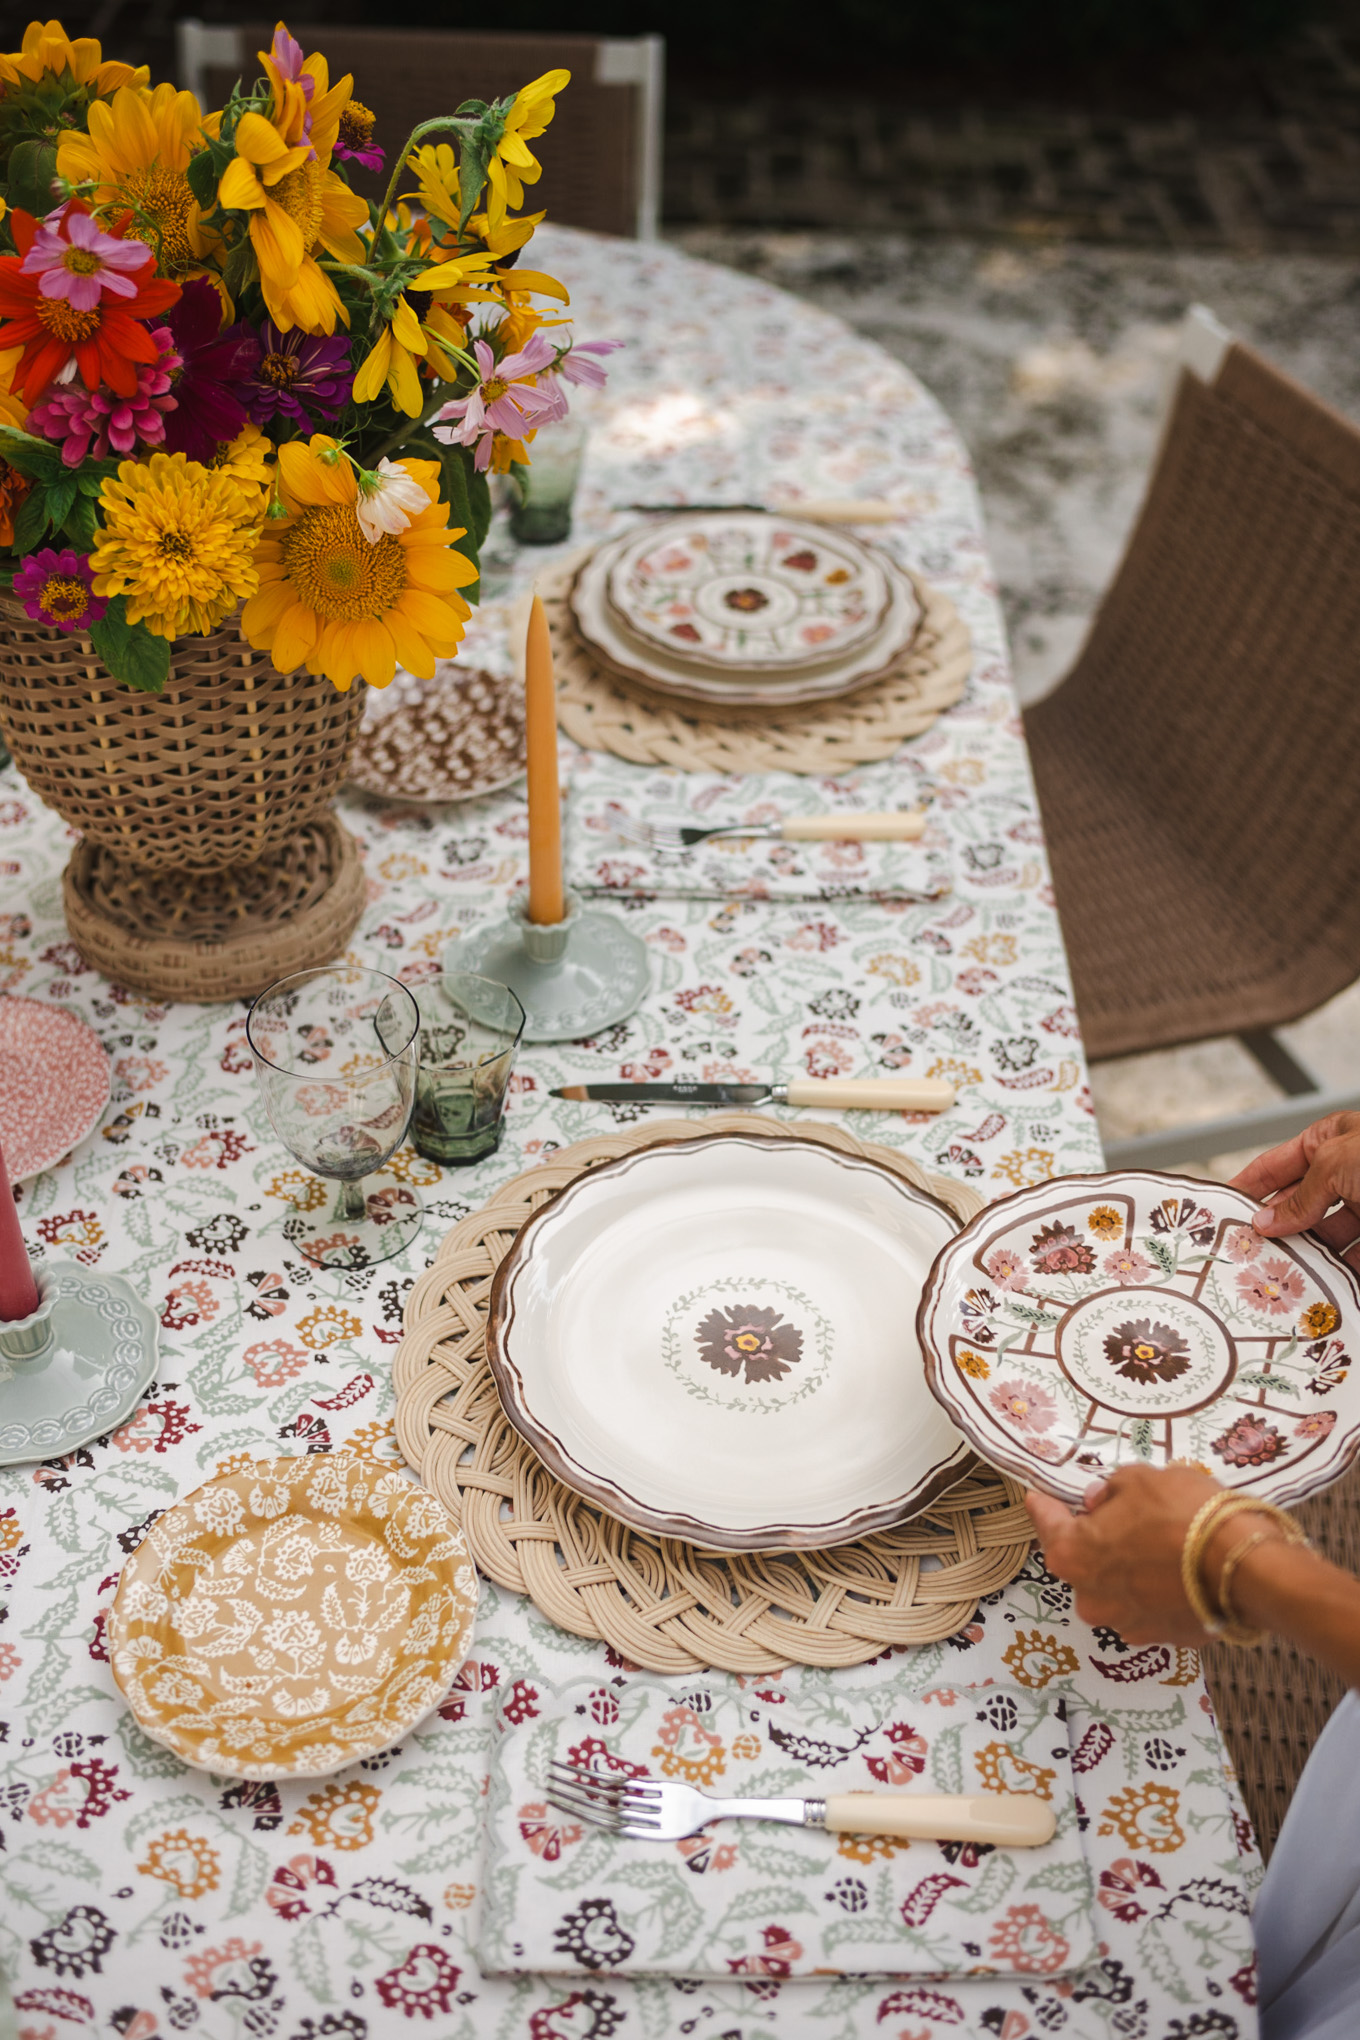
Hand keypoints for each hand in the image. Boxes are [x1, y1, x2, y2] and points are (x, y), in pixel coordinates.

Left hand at [1025, 1464, 1228, 1644]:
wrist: (1245, 1568)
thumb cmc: (1184, 1514)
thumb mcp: (1141, 1480)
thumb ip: (1110, 1491)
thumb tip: (1098, 1501)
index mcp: (1074, 1555)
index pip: (1047, 1525)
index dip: (1045, 1508)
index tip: (1038, 1499)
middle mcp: (1092, 1598)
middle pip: (1083, 1562)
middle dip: (1097, 1541)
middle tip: (1120, 1517)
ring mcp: (1127, 1625)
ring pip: (1117, 1588)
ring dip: (1129, 1569)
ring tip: (1159, 1544)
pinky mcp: (1164, 1639)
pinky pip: (1150, 1607)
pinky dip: (1157, 1591)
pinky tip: (1179, 1571)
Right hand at [1231, 1112, 1359, 1260]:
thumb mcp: (1335, 1163)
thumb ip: (1300, 1196)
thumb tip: (1268, 1221)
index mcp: (1328, 1139)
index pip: (1275, 1164)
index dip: (1248, 1184)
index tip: (1223, 1206)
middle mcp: (1344, 1170)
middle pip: (1296, 1203)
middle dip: (1275, 1226)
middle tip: (1249, 1246)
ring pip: (1323, 1233)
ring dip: (1305, 1252)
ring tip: (1282, 1268)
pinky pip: (1352, 1254)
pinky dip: (1337, 1270)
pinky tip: (1321, 1279)